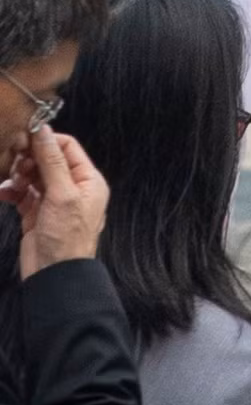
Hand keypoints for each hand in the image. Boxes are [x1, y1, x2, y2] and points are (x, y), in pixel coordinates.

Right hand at [0, 127, 109, 277]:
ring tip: (12, 184)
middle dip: (28, 159)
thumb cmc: (67, 237)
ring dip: (18, 175)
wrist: (55, 274)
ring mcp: (53, 200)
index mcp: (88, 180)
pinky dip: (12, 191)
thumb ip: (52, 162)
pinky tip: (4, 194)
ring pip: (32, 175)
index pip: (68, 147)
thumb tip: (43, 131)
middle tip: (15, 165)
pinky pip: (22, 193)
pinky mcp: (36, 212)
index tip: (24, 140)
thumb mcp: (62, 195)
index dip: (46, 141)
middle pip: (48, 160)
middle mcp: (73, 188)